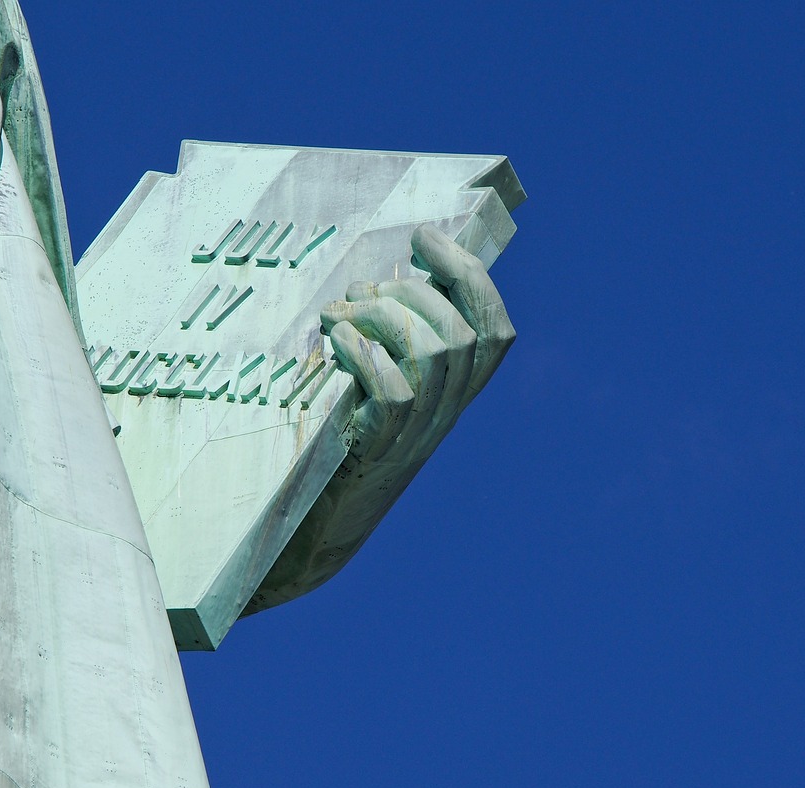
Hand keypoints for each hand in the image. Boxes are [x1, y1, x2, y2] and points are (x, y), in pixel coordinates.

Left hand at [245, 223, 515, 612]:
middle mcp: (443, 418)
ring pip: (432, 355)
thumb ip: (392, 348)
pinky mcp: (374, 453)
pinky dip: (366, 354)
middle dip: (410, 293)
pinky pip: (393, 393)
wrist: (308, 533)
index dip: (470, 277)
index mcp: (452, 399)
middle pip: (459, 335)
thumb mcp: (376, 395)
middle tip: (360, 292)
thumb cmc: (334, 449)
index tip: (426, 238)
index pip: (496, 333)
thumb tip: (384, 281)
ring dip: (381, 317)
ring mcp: (412, 438)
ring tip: (336, 315)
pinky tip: (334, 342)